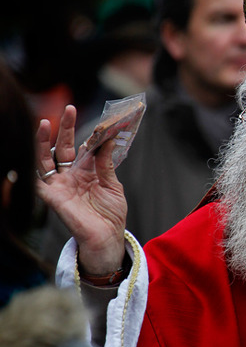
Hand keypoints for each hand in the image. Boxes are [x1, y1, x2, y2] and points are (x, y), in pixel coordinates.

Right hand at [36, 105, 127, 274]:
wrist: (107, 238)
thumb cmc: (111, 214)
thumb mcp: (113, 185)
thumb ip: (106, 163)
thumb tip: (109, 138)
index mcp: (88, 171)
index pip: (86, 146)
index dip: (91, 133)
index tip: (101, 119)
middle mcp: (72, 175)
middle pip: (65, 146)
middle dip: (66, 127)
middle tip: (69, 108)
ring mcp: (60, 184)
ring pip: (47, 158)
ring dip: (44, 141)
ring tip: (44, 123)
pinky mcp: (52, 196)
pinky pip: (38, 180)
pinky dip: (33, 168)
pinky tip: (32, 151)